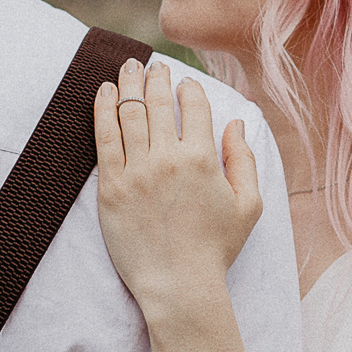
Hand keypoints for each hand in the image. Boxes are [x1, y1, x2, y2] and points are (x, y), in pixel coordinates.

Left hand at [93, 60, 262, 318]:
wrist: (178, 286)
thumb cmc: (215, 248)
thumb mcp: (248, 205)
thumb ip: (244, 159)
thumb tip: (236, 122)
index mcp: (204, 159)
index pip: (194, 106)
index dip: (190, 88)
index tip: (185, 83)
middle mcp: (169, 159)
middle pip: (159, 102)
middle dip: (156, 77)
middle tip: (153, 65)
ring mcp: (137, 172)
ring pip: (130, 113)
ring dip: (129, 84)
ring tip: (128, 68)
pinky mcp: (111, 187)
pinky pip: (104, 137)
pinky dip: (103, 109)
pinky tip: (103, 92)